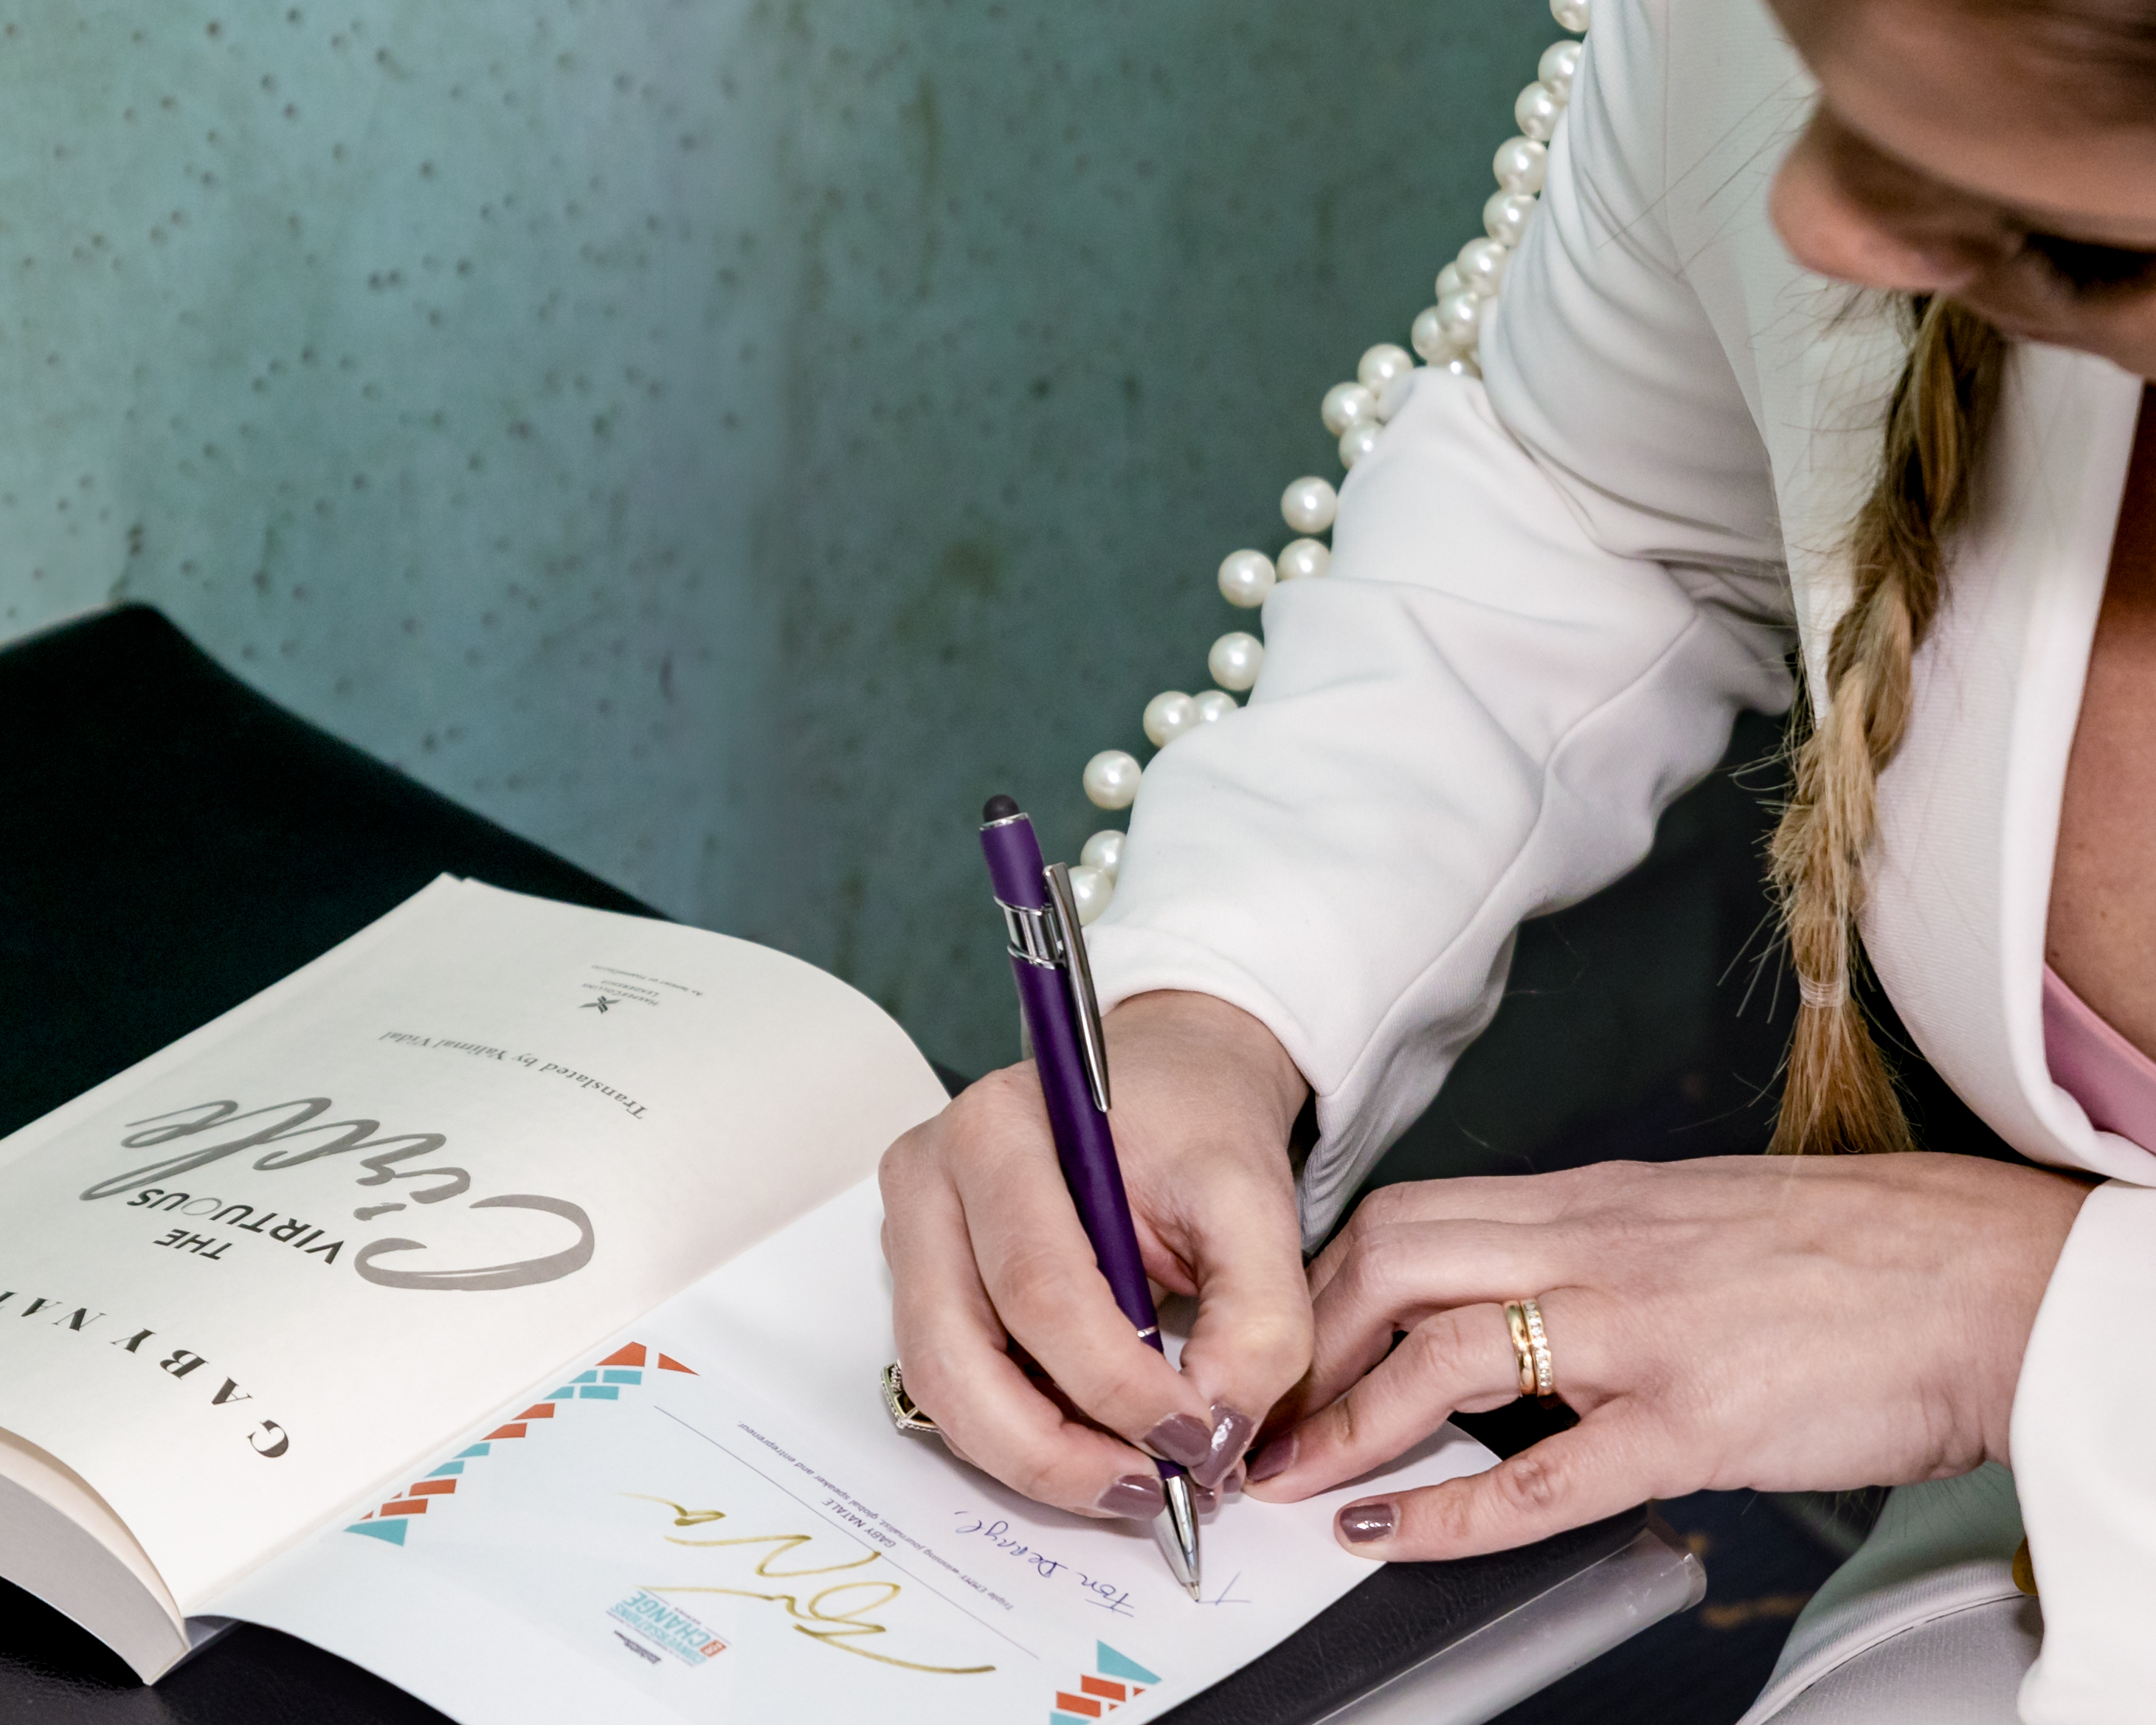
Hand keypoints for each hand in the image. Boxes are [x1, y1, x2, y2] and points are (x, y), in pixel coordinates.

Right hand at [879, 991, 1311, 1520]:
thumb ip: (1259, 1318)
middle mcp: (928, 1179)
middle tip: (1151, 1491)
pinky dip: (1023, 1435)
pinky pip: (953, 1386)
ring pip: (940, 1385)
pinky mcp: (922, 1283)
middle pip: (957, 1351)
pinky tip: (1097, 1449)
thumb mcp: (1257, 1202)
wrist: (1171, 1081)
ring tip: (1132, 1482)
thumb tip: (1218, 1437)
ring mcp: (912, 1234)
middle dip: (1054, 1449)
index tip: (1199, 1439)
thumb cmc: (1199, 1125)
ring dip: (1035, 1456)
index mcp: (997, 1130)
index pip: (1039, 1287)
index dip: (1116, 1386)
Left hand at [1243, 1153, 2091, 1557]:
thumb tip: (1507, 1282)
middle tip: (1263, 1407)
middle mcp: (1595, 1248)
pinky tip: (1396, 1538)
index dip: (1324, 1276)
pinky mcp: (1694, 1421)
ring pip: (1445, 1352)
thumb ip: (1589, 1243)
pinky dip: (1454, 1512)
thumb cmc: (1844, 1250)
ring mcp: (1639, 1331)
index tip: (1285, 1332)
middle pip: (1392, 1260)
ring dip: (1350, 1420)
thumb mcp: (1686, 1213)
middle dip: (1304, 1337)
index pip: (1410, 1214)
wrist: (1979, 1275)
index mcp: (1590, 1200)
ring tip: (1295, 1476)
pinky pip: (1546, 1474)